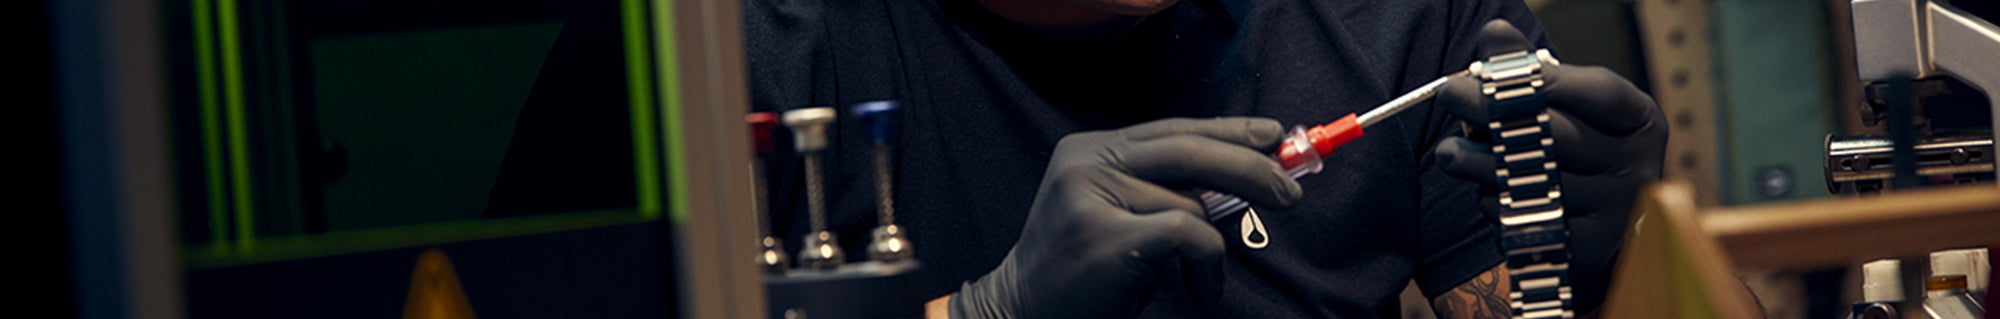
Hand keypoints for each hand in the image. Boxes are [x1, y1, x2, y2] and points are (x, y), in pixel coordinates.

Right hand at [949, 118, 1303, 318]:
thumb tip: (1246, 178)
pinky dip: (1209, 266)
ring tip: (1199, 278)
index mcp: (1090, 151)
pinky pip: (1191, 234)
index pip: (1173, 129)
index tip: (1272, 136)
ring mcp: (1091, 196)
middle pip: (1190, 149)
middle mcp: (1086, 163)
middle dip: (1250, 168)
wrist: (1022, 313)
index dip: (1227, 130)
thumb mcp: (1120, 217)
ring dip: (1213, 247)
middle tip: (1289, 194)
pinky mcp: (1107, 235)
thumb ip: (1167, 190)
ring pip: (1194, 202)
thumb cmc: (1086, 274)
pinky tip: (1198, 290)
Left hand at [1430, 20, 1665, 313]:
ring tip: (1448, 152)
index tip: (1487, 71)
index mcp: (1640, 120)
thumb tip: (1493, 32)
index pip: (1597, 92)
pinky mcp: (1587, 250)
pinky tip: (1483, 193)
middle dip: (1492, 111)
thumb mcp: (1563, 106)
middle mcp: (1636, 166)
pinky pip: (1526, 221)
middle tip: (1449, 94)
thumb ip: (1529, 70)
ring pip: (1534, 181)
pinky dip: (1495, 205)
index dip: (1543, 78)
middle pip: (1557, 134)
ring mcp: (1615, 212)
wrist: (1595, 230)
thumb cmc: (1573, 150)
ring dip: (1479, 164)